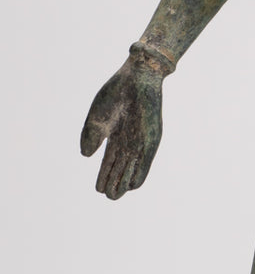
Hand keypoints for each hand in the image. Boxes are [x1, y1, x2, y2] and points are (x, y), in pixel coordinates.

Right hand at [80, 57, 163, 199]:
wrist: (137, 79)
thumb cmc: (116, 94)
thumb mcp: (97, 117)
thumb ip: (90, 136)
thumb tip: (86, 156)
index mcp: (113, 136)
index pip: (108, 162)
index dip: (103, 176)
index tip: (98, 188)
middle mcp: (127, 142)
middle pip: (119, 169)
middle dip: (112, 183)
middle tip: (107, 195)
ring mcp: (139, 142)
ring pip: (131, 169)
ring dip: (123, 182)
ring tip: (114, 194)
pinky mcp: (150, 141)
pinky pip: (145, 162)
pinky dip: (138, 174)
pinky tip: (131, 185)